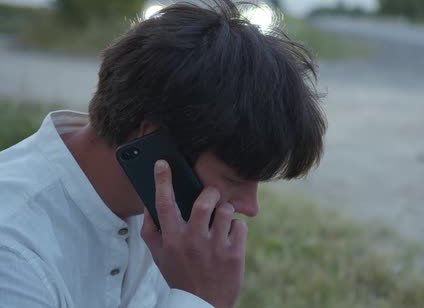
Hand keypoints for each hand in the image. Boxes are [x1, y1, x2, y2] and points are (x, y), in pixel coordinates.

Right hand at [141, 160, 246, 307]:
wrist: (202, 305)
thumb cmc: (180, 276)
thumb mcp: (159, 257)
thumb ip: (151, 231)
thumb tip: (148, 205)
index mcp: (172, 240)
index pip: (164, 204)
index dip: (162, 180)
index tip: (162, 163)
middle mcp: (193, 241)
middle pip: (203, 202)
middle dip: (211, 193)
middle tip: (212, 195)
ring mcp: (215, 247)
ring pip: (226, 211)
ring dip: (226, 211)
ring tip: (222, 220)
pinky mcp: (234, 254)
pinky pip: (241, 226)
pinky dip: (237, 228)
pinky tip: (231, 238)